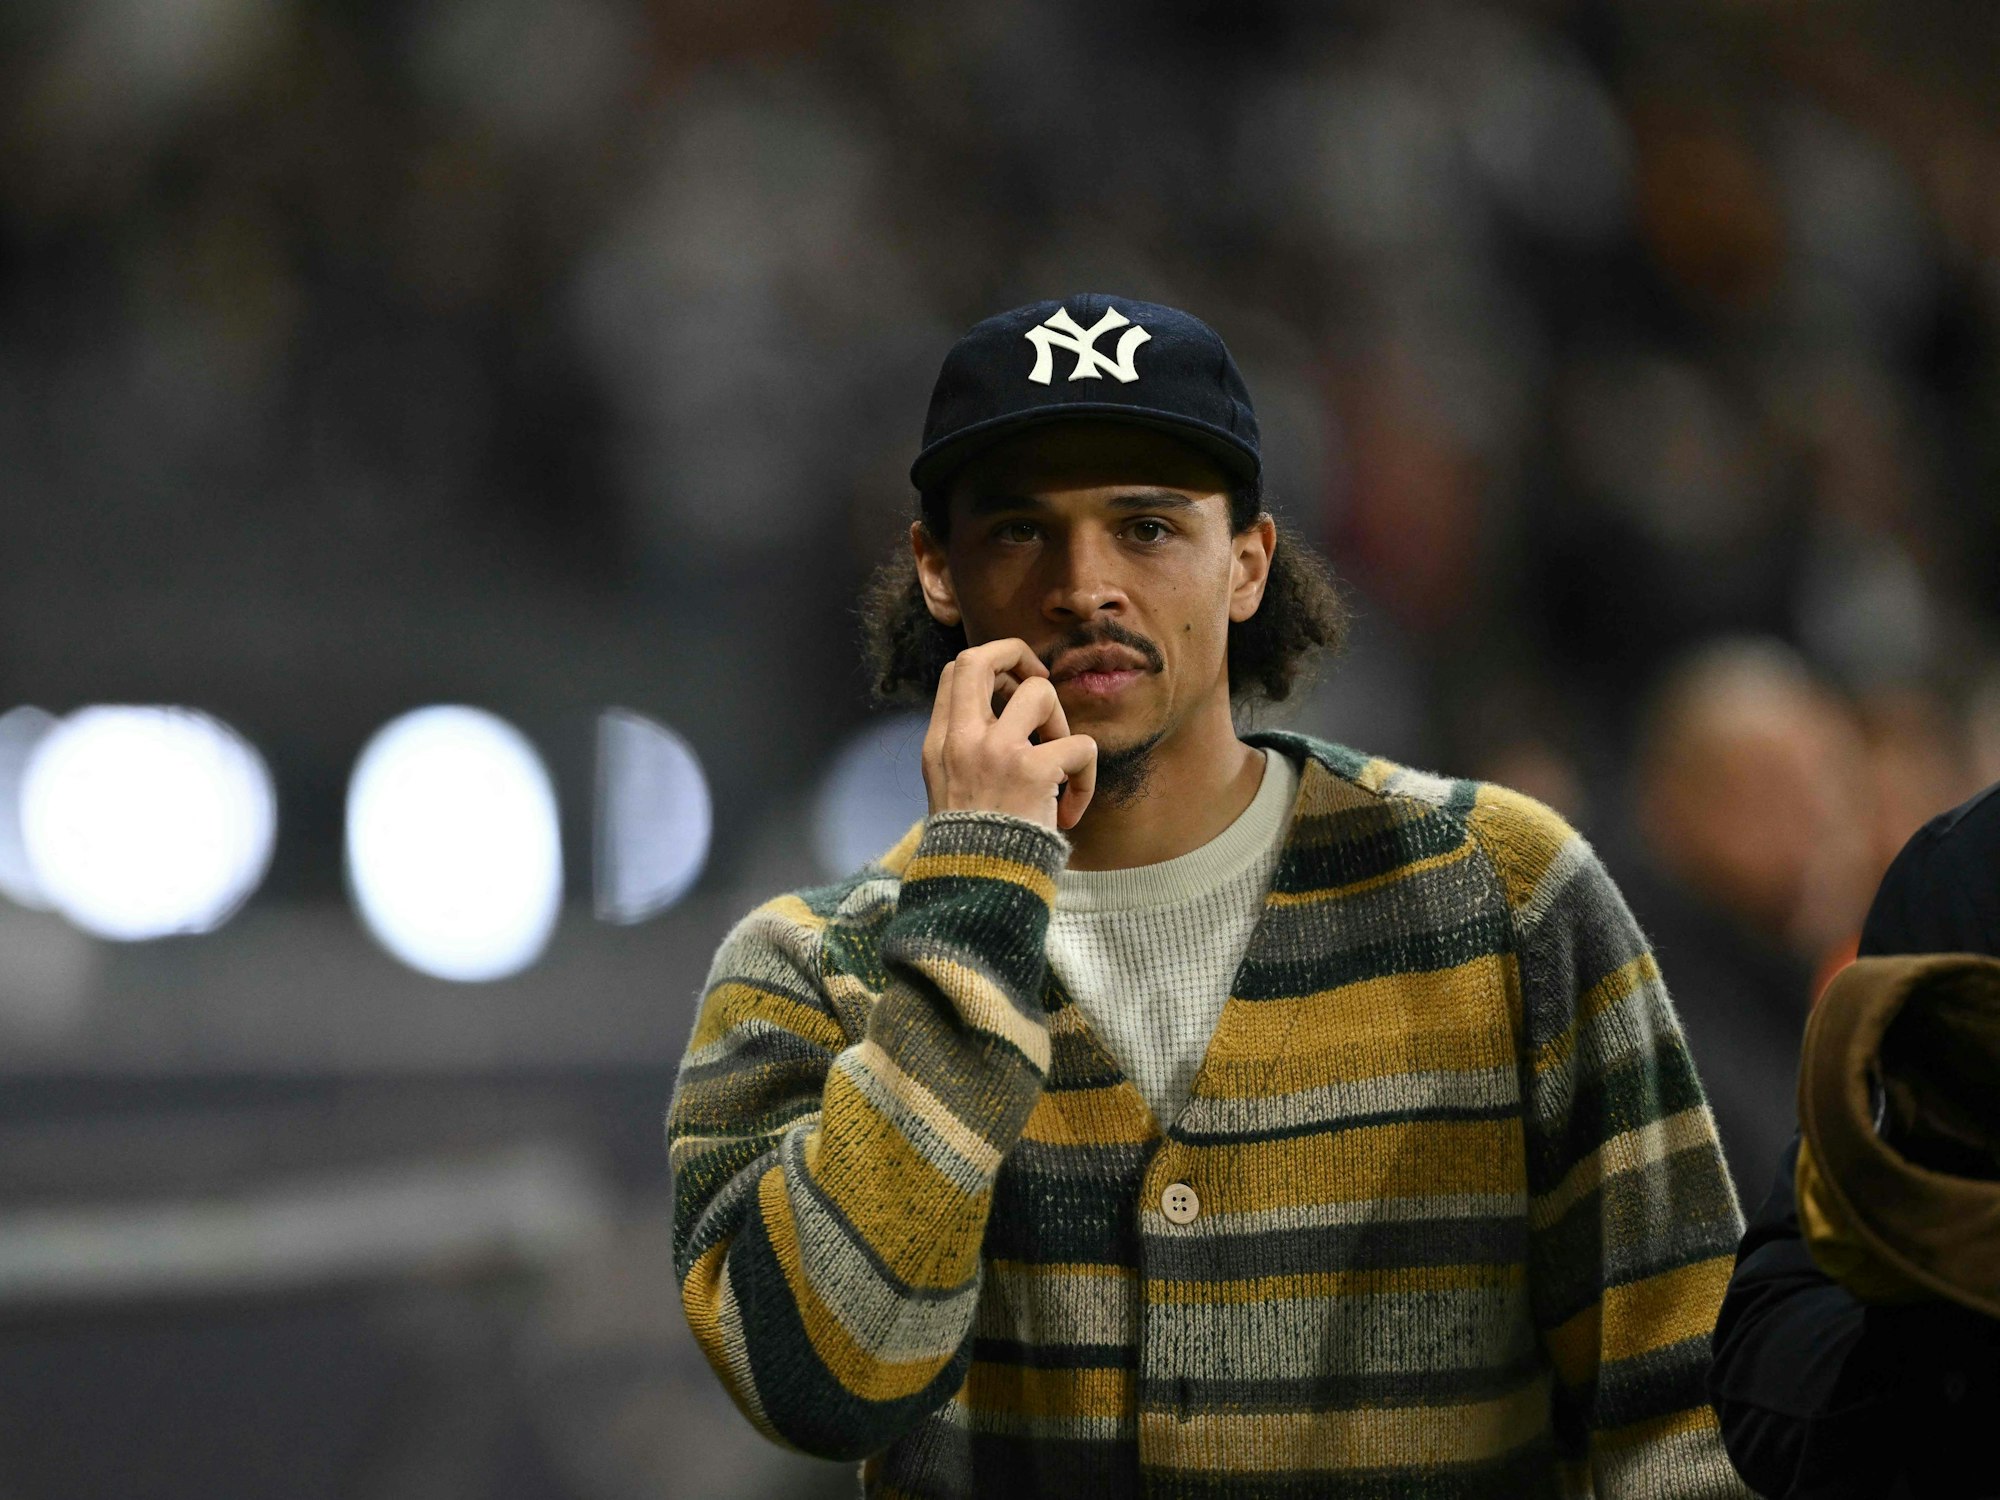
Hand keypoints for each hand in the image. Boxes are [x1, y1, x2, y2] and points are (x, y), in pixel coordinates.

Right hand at [922, 639, 1096, 831]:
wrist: (976, 888)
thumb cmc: (972, 845)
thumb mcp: (948, 790)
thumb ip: (966, 750)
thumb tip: (1007, 716)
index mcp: (940, 743)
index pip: (955, 672)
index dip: (991, 667)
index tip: (1011, 692)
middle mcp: (962, 739)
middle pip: (980, 657)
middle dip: (1018, 654)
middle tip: (1039, 683)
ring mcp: (996, 751)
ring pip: (1040, 692)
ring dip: (1060, 722)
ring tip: (1058, 763)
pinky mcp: (1032, 771)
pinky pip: (1080, 745)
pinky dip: (1087, 776)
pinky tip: (1070, 810)